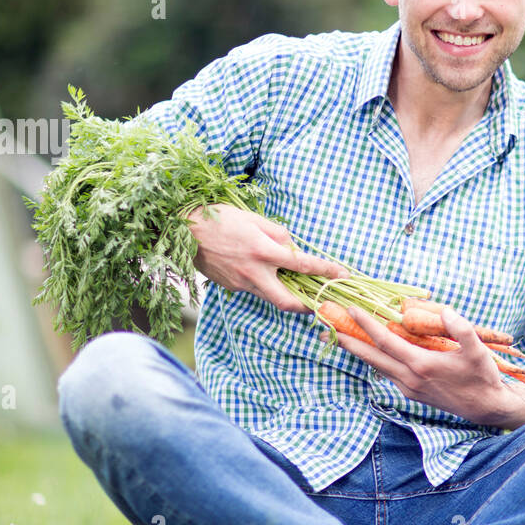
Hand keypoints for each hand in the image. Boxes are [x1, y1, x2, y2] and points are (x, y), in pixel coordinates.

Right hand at [186, 204, 347, 313]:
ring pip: (270, 297)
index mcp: (263, 251)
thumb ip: (278, 234)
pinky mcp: (230, 287)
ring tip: (295, 286)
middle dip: (307, 307)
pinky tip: (262, 273)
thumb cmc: (218, 218)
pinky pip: (253, 289)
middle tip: (320, 304)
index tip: (343, 275)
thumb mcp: (253, 218)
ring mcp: (240, 283)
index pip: (302, 265)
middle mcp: (253, 272)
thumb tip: (292, 248)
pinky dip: (263, 284)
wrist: (181, 230)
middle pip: (287, 302)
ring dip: (285, 295)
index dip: (326, 270)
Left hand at [320, 304, 524, 428]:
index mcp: (421, 365)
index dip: (367, 324)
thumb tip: (446, 311)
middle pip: (371, 357)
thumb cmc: (483, 376)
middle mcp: (409, 378)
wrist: (486, 407)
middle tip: (326, 327)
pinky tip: (372, 352)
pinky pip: (388, 373)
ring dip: (358, 352)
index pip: (386, 341)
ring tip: (341, 338)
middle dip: (348, 341)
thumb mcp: (477, 350)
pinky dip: (376, 360)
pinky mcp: (412, 393)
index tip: (352, 308)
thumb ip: (461, 329)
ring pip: (377, 367)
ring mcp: (409, 388)